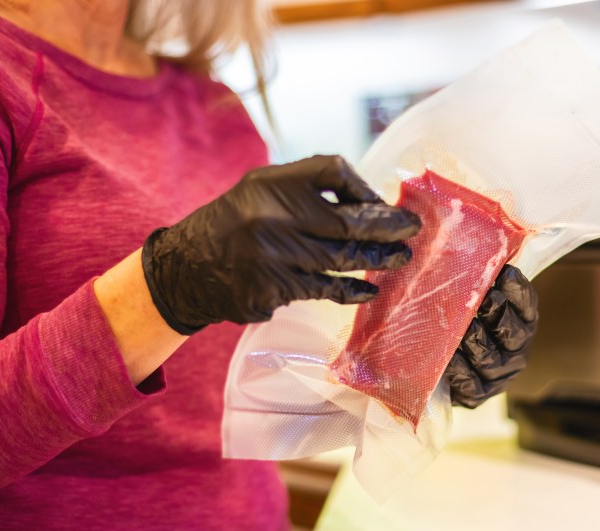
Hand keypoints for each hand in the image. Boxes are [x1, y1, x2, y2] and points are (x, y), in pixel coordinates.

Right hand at [141, 155, 421, 333]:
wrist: (187, 267)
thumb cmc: (236, 223)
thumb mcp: (262, 189)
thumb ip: (308, 188)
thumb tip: (371, 201)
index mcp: (272, 183)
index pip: (332, 170)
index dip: (364, 188)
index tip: (385, 204)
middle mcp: (271, 216)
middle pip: (346, 221)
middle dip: (386, 228)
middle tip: (412, 231)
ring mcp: (272, 257)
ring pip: (340, 259)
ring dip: (376, 260)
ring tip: (400, 259)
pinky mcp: (271, 290)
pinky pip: (322, 289)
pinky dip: (350, 290)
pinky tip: (369, 290)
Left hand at [444, 265, 537, 407]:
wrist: (440, 368)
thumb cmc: (458, 321)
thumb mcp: (471, 298)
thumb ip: (477, 280)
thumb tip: (472, 248)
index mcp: (521, 323)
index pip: (527, 306)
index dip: (518, 291)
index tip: (506, 273)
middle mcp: (515, 350)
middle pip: (514, 332)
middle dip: (499, 314)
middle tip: (485, 298)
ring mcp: (497, 375)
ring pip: (490, 358)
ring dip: (477, 341)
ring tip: (465, 327)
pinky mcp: (476, 394)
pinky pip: (470, 383)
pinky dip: (459, 369)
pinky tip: (449, 357)